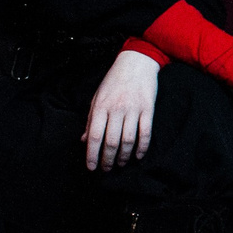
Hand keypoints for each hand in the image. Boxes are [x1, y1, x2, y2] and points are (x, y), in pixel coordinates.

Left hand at [83, 49, 159, 170]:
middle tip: (106, 169)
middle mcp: (116, 109)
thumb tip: (84, 140)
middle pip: (111, 142)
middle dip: (108, 160)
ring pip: (128, 140)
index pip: (95, 136)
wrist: (136, 63)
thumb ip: (91, 120)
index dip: (92, 155)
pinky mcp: (148, 109)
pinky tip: (138, 155)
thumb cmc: (114, 81)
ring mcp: (133, 109)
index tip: (91, 167)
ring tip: (120, 163)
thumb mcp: (97, 98)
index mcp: (101, 107)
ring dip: (124, 156)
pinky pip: (145, 133)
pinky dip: (142, 147)